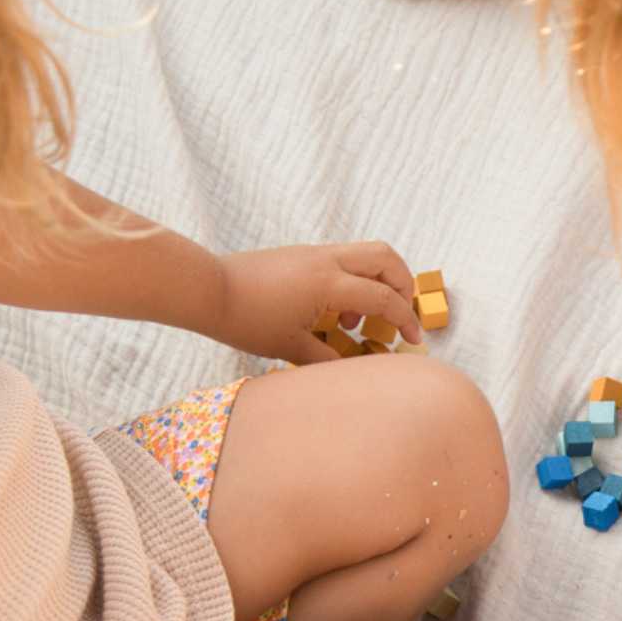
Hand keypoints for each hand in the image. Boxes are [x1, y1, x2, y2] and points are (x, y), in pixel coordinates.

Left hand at [210, 243, 420, 363]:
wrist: (207, 289)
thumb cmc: (246, 319)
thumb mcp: (292, 348)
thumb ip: (331, 359)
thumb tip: (357, 368)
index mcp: (328, 284)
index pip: (384, 298)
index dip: (406, 320)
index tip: (413, 340)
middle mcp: (327, 260)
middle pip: (387, 258)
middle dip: (404, 285)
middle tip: (400, 315)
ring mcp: (314, 253)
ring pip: (367, 253)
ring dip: (378, 282)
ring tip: (358, 320)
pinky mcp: (302, 254)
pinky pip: (344, 260)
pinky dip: (355, 281)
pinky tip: (335, 312)